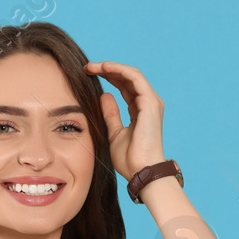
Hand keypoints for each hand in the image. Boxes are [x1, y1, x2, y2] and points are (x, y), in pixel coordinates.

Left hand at [83, 59, 167, 181]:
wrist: (141, 171)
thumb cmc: (130, 159)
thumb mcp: (114, 133)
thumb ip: (110, 114)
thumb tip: (104, 96)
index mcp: (141, 111)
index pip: (125, 87)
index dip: (108, 78)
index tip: (89, 75)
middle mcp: (148, 104)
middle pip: (127, 79)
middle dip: (107, 70)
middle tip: (87, 67)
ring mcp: (151, 102)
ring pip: (131, 75)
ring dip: (111, 67)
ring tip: (92, 66)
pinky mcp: (150, 102)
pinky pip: (134, 78)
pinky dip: (119, 70)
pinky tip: (104, 68)